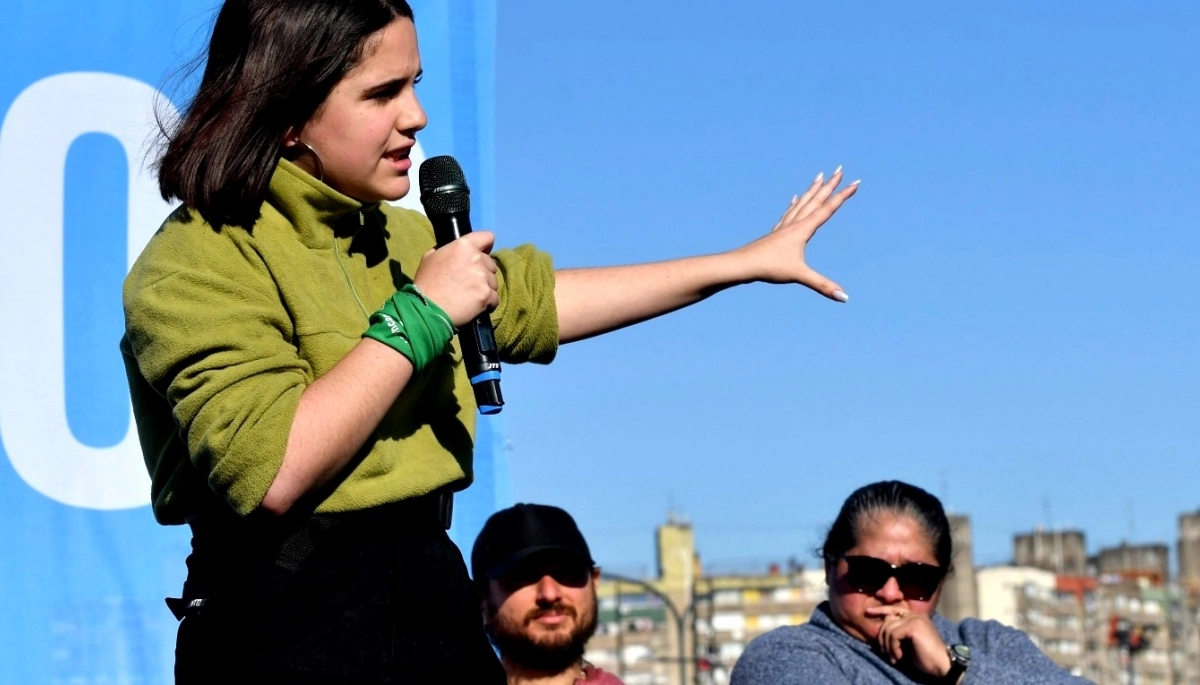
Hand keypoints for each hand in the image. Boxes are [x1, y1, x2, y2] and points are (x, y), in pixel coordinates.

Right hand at [413, 231, 498, 326]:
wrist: (427, 309)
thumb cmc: (426, 283)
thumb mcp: (430, 257)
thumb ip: (447, 250)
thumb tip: (454, 251)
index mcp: (463, 246)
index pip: (487, 237)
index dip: (486, 246)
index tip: (482, 254)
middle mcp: (476, 258)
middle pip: (491, 264)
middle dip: (483, 272)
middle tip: (469, 283)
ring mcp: (483, 277)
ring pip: (494, 282)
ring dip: (486, 288)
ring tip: (471, 296)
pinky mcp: (486, 295)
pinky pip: (495, 298)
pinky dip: (488, 303)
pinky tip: (476, 306)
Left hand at [734, 166, 857, 301]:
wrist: (742, 264)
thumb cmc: (769, 268)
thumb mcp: (799, 275)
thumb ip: (822, 285)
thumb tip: (844, 298)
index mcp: (802, 229)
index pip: (827, 209)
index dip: (843, 196)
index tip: (856, 181)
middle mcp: (794, 223)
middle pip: (816, 199)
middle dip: (830, 185)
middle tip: (840, 169)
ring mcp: (784, 226)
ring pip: (802, 202)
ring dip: (813, 189)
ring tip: (820, 177)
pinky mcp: (776, 232)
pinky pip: (789, 213)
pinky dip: (796, 203)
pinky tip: (795, 198)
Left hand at [865, 606, 952, 679]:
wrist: (942, 664)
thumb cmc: (925, 657)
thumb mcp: (908, 642)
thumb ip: (899, 632)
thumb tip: (882, 629)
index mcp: (915, 616)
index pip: (894, 609)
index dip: (880, 609)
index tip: (868, 612)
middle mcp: (915, 615)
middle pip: (887, 620)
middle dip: (882, 637)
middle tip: (886, 653)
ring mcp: (915, 619)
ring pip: (888, 629)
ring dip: (888, 646)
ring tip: (894, 657)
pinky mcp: (913, 626)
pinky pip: (893, 635)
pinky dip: (893, 648)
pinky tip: (899, 657)